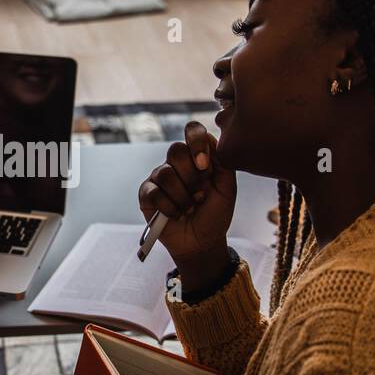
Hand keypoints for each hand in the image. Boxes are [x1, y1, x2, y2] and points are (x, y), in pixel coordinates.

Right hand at [137, 121, 235, 291]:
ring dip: (182, 197)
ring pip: (165, 174)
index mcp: (197, 157)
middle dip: (191, 177)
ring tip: (190, 208)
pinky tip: (176, 215)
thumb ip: (223, 163)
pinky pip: (153, 192)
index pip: (192, 132)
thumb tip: (210, 141)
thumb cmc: (216, 215)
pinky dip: (169, 208)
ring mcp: (160, 178)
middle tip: (200, 195)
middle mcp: (177, 164)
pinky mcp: (147, 194)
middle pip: (176, 150)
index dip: (197, 144)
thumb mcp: (227, 189)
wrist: (202, 243)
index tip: (205, 167)